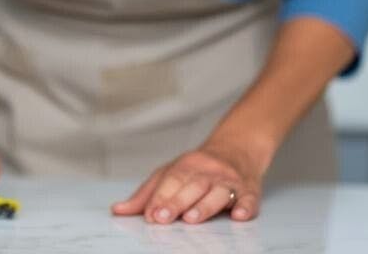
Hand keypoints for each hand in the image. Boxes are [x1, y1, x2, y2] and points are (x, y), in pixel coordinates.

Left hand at [110, 136, 269, 223]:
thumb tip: (118, 210)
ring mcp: (229, 181)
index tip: (149, 215)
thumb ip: (146, 194)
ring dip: (204, 206)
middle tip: (163, 218)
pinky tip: (238, 215)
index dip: (159, 198)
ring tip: (191, 218)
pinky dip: (245, 207)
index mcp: (186, 166)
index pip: (170, 181)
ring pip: (217, 193)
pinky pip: (249, 199)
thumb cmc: (199, 168)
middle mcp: (208, 172)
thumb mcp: (170, 174)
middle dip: (176, 202)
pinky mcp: (250, 191)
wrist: (239, 149)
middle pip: (191, 186)